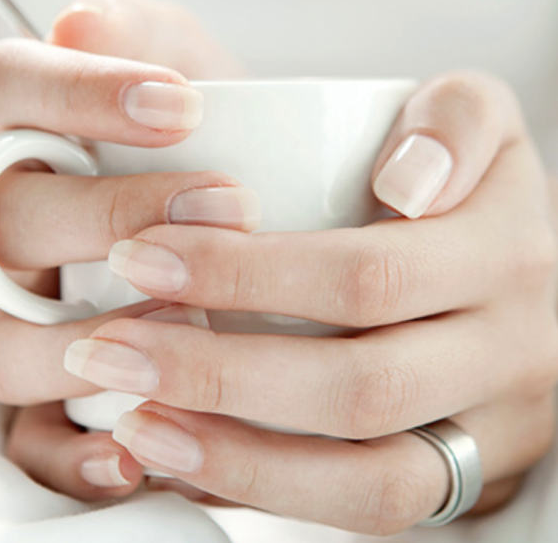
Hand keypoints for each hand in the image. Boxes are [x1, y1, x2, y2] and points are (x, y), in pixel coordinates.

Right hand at [0, 0, 253, 500]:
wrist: (253, 224)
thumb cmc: (217, 147)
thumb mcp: (189, 70)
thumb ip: (144, 34)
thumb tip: (82, 20)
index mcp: (32, 143)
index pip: (6, 89)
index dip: (79, 92)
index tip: (183, 104)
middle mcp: (13, 235)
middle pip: (9, 219)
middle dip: (115, 214)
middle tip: (227, 204)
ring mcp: (25, 319)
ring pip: (5, 342)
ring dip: (93, 339)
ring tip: (196, 326)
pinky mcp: (53, 399)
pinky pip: (31, 439)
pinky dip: (73, 452)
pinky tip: (137, 449)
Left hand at [62, 73, 556, 532]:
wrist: (523, 275)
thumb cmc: (472, 189)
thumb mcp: (477, 124)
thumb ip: (452, 121)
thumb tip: (404, 179)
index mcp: (506, 249)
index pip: (367, 275)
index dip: (247, 276)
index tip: (143, 258)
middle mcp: (513, 347)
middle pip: (358, 383)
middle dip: (220, 373)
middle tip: (108, 348)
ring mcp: (493, 425)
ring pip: (370, 477)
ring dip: (241, 458)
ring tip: (137, 423)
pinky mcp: (465, 475)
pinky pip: (372, 508)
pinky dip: (278, 493)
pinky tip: (193, 462)